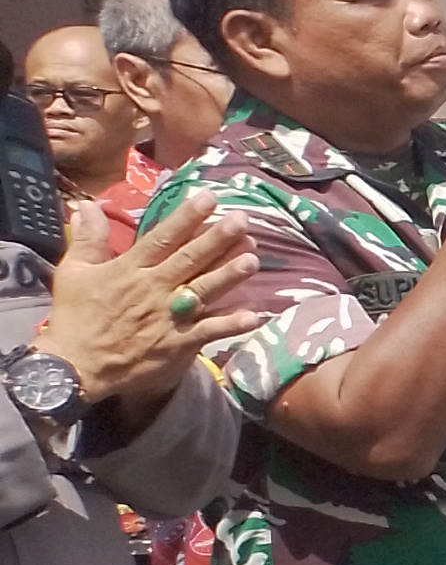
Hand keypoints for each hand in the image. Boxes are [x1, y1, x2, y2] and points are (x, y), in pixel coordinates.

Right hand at [34, 195, 258, 412]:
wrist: (75, 366)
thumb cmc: (75, 316)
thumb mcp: (74, 272)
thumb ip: (88, 238)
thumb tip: (86, 204)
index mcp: (130, 269)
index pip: (162, 238)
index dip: (186, 217)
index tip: (209, 198)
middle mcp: (153, 289)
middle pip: (190, 259)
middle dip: (217, 239)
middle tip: (242, 220)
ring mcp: (168, 317)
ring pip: (204, 291)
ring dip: (229, 275)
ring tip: (253, 258)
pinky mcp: (176, 344)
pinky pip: (208, 332)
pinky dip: (230, 324)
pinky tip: (253, 316)